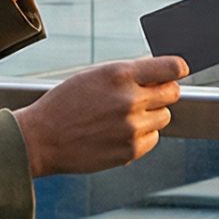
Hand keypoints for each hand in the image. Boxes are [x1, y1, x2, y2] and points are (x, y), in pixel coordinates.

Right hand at [13, 55, 187, 176]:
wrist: (41, 139)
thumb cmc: (64, 104)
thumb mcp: (93, 76)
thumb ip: (128, 73)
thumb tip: (159, 72)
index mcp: (120, 75)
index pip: (171, 67)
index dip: (177, 69)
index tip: (177, 72)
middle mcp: (130, 100)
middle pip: (173, 93)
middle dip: (163, 93)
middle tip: (147, 96)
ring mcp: (132, 127)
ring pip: (164, 117)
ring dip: (151, 115)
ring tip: (124, 116)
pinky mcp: (131, 150)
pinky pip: (153, 139)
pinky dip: (142, 135)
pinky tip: (119, 132)